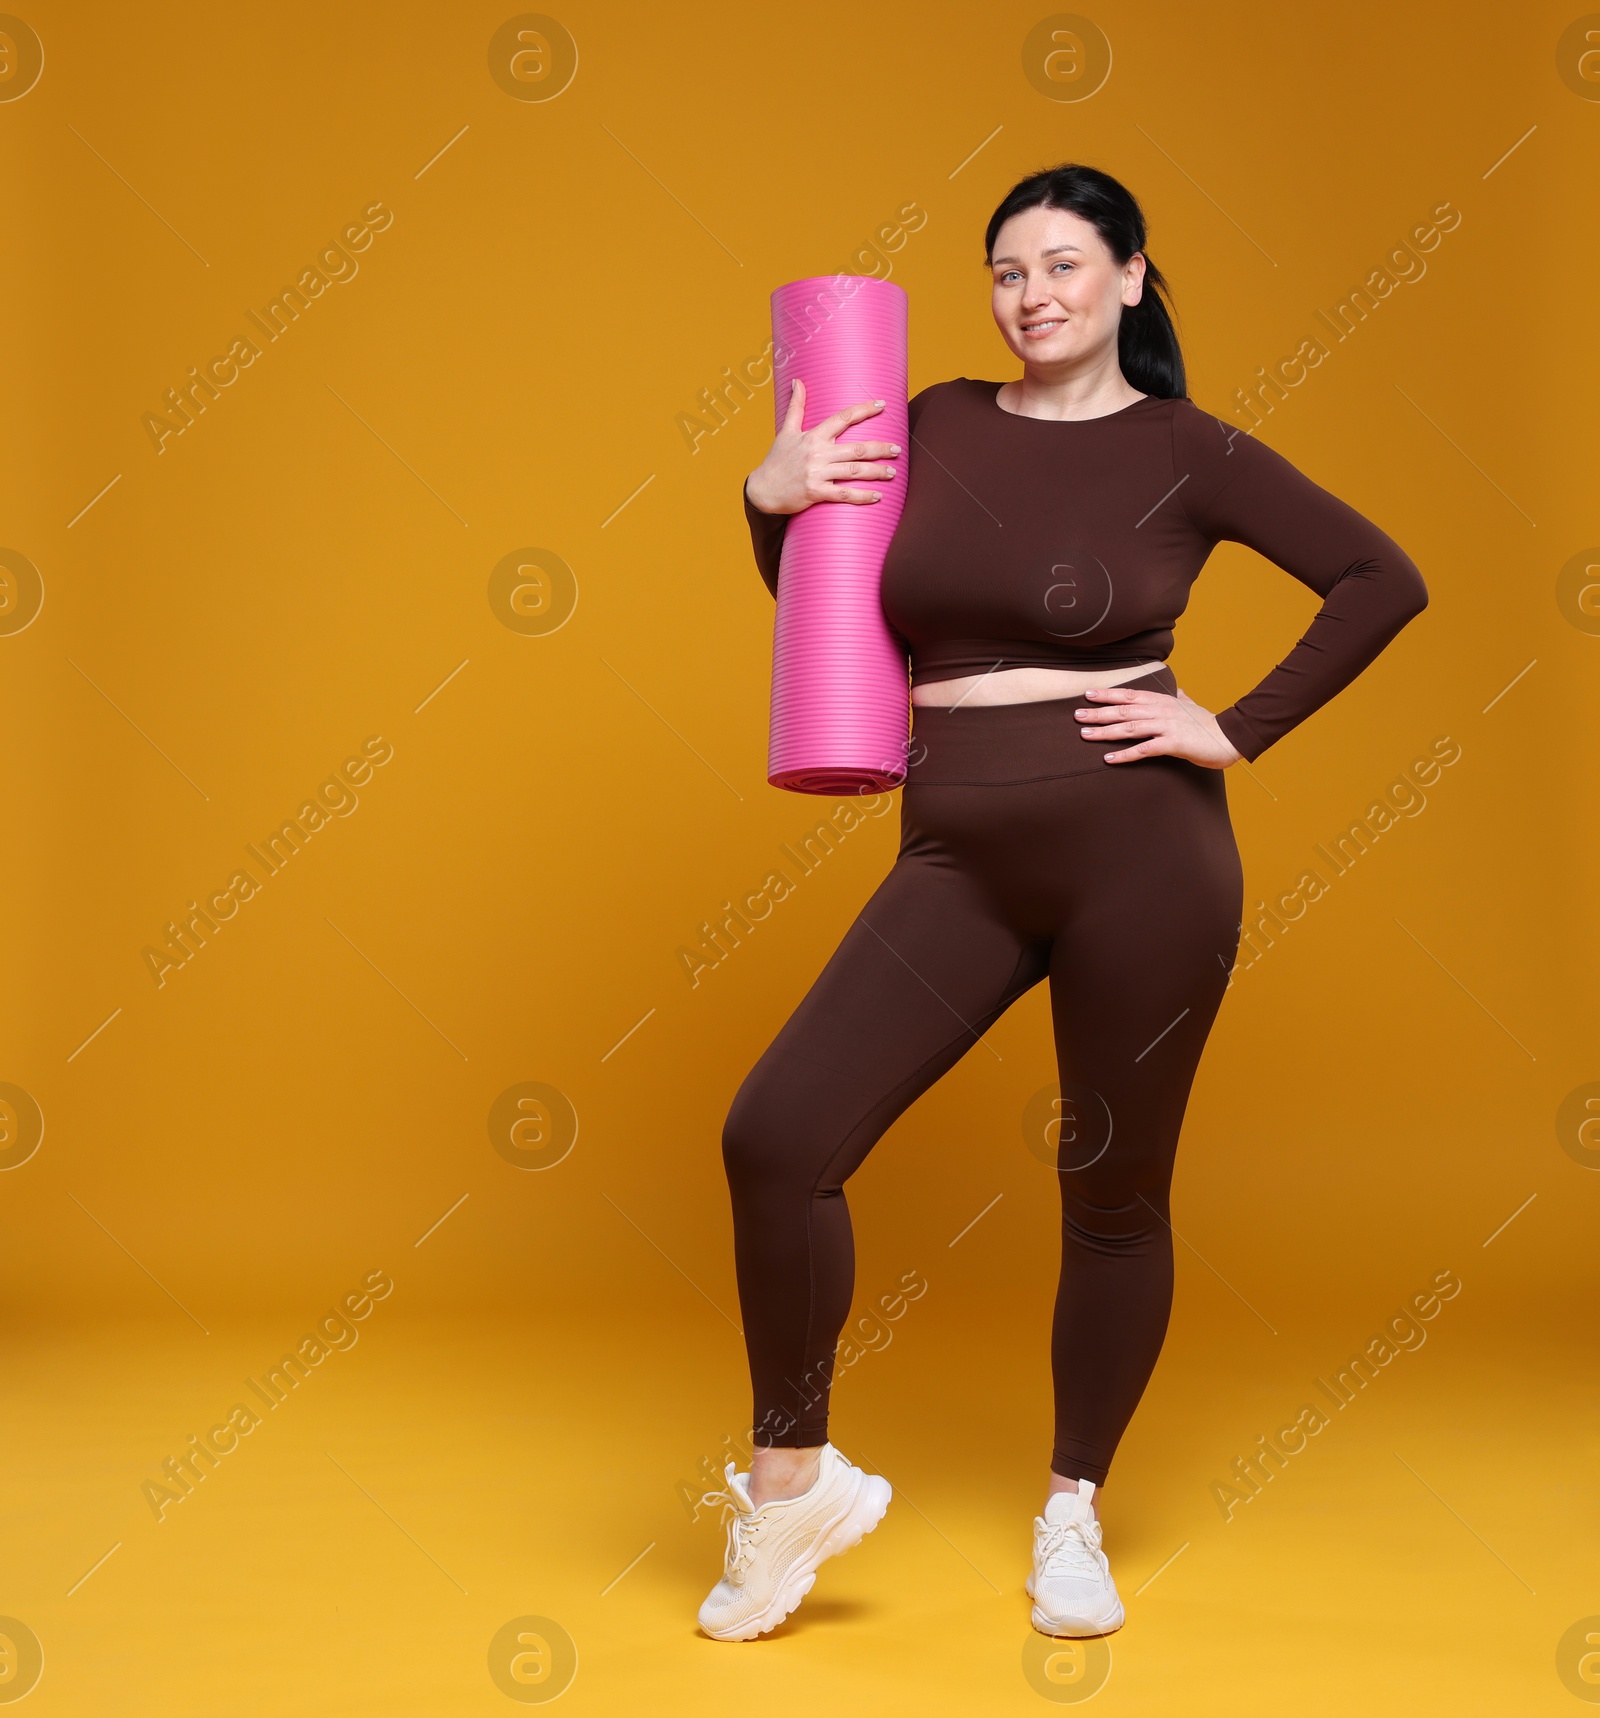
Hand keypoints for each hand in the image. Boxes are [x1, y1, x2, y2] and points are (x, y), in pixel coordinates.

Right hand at [744, 378, 899, 514]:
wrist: (762, 490)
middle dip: (879, 448)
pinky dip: (862, 496)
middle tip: (897, 449)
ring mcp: (817, 473)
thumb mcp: (785, 431)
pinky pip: (844, 495)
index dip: (864, 410)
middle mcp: (817, 453)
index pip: (843, 418)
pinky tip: (877, 496)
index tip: (882, 405)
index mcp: (813, 436)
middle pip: (856, 448)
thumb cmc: (776, 460)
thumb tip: (797, 380)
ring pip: (854, 471)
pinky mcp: (815, 493)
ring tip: (892, 472)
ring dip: (876, 472)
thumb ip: (796, 406)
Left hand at [1074, 684, 1242, 768]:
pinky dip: (1125, 754)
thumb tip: (1179, 690)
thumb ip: (1182, 698)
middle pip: (1124, 711)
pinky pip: (1144, 749)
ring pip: (1130, 728)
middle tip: (1076, 716)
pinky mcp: (1173, 744)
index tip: (1088, 694)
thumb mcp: (1192, 707)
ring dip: (1105, 732)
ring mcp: (1167, 726)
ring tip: (1085, 734)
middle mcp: (1162, 711)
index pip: (1130, 695)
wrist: (1230, 737)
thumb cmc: (1209, 724)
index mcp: (1163, 701)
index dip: (1108, 694)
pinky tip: (1109, 759)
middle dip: (1099, 713)